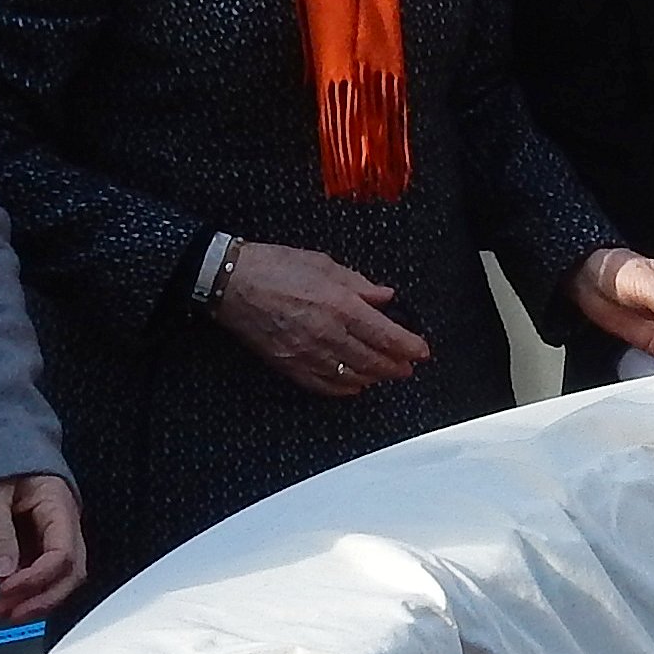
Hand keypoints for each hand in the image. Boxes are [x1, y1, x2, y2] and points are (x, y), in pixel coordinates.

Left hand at [0, 473, 87, 622]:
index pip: (62, 554)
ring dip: (36, 601)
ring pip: (63, 581)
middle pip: (71, 575)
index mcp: (60, 508)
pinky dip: (32, 594)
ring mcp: (60, 541)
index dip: (37, 578)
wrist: (9, 457)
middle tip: (9, 613)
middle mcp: (68, 528)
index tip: (7, 588)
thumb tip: (3, 572)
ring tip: (4, 611)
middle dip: (42, 599)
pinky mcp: (47, 550)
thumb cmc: (5, 470)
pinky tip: (10, 600)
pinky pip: (49, 578)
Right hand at [211, 240, 432, 396]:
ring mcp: (308, 354)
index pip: (387, 335)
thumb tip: (384, 296)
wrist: (231, 281)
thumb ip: (358, 284)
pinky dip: (343, 389)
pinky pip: (323, 385)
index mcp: (341, 306)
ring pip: (352, 376)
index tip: (421, 351)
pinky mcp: (289, 365)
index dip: (409, 346)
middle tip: (407, 368)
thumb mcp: (324, 264)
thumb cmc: (274, 267)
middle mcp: (329, 334)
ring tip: (385, 375)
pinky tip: (354, 386)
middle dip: (396, 366)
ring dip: (374, 378)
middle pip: (374, 360)